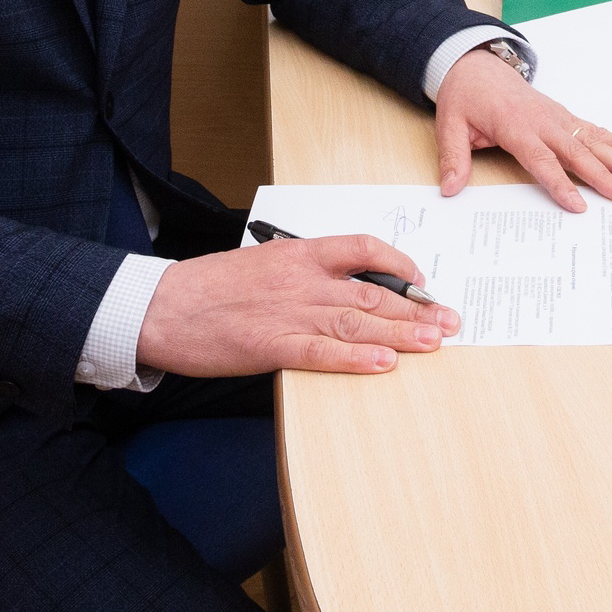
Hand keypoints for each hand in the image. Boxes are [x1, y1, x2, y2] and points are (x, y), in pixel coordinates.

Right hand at [134, 235, 460, 375]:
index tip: (423, 282)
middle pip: (373, 290)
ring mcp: (289, 312)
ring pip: (359, 319)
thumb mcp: (262, 264)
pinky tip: (385, 363)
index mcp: (299, 253)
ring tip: (435, 342)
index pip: (363, 248)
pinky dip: (357, 357)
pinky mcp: (272, 345)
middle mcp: (302, 279)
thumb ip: (301, 272)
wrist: (161, 306)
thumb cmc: (208, 287)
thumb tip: (339, 286)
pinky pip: (324, 351)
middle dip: (417, 308)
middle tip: (451, 321)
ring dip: (402, 333)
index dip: (401, 264)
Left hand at [435, 46, 611, 212]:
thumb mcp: (450, 125)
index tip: (578, 206)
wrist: (475, 65)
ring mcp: (557, 117)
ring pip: (593, 141)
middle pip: (577, 153)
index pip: (541, 160)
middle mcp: (543, 122)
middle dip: (605, 176)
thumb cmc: (465, 97)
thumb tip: (450, 189)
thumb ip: (454, 157)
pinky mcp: (564, 115)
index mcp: (515, 127)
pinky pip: (594, 130)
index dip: (560, 183)